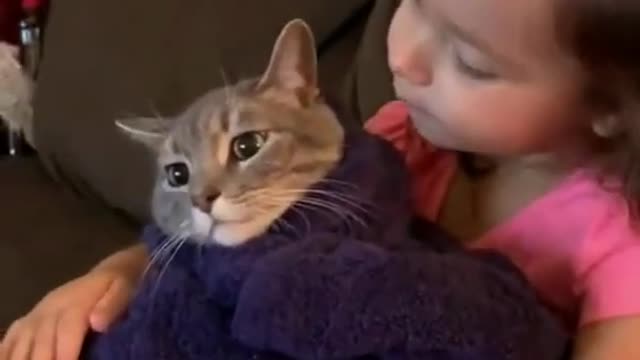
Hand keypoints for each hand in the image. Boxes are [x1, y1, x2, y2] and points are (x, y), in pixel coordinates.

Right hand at [0, 246, 144, 359]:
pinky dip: (6, 352)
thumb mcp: (124, 289)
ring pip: (22, 341)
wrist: (109, 272)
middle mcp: (50, 308)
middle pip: (42, 341)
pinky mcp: (28, 320)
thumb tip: (97, 323)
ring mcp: (36, 314)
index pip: (67, 329)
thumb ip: (112, 305)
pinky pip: (10, 338)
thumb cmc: (121, 285)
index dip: (65, 352)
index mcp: (75, 302)